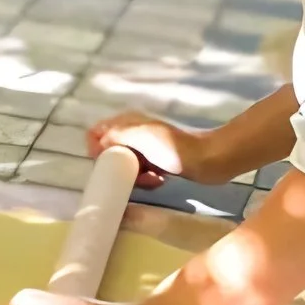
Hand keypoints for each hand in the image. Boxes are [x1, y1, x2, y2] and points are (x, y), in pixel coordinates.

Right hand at [87, 112, 221, 188]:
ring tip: (150, 179)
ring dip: (134, 177)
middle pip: (109, 154)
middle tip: (132, 174)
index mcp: (126, 122)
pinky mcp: (156, 164)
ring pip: (124, 167)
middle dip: (118, 167)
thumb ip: (114, 136)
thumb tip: (98, 146)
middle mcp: (132, 134)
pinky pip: (140, 175)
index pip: (96, 133)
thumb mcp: (140, 136)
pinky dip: (146, 181)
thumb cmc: (174, 147)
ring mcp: (145, 150)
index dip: (95, 149)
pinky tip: (159, 181)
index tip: (106, 164)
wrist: (209, 161)